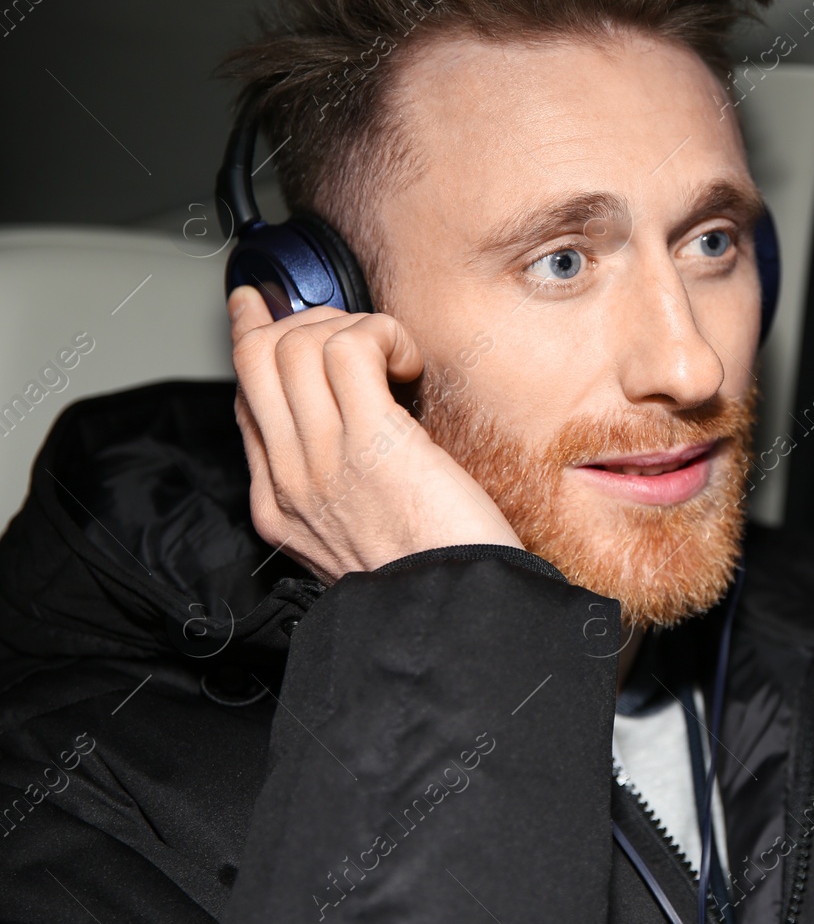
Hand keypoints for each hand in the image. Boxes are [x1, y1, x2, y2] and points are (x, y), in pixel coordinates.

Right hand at [228, 284, 523, 583]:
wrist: (456, 616)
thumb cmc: (436, 574)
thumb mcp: (363, 534)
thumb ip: (342, 483)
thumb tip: (359, 415)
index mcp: (280, 505)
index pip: (247, 400)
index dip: (257, 342)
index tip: (264, 308)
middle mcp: (289, 480)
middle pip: (257, 359)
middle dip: (307, 324)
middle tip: (363, 339)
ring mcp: (323, 460)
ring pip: (297, 344)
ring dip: (355, 329)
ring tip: (397, 360)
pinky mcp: (372, 442)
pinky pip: (352, 349)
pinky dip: (385, 337)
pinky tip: (412, 366)